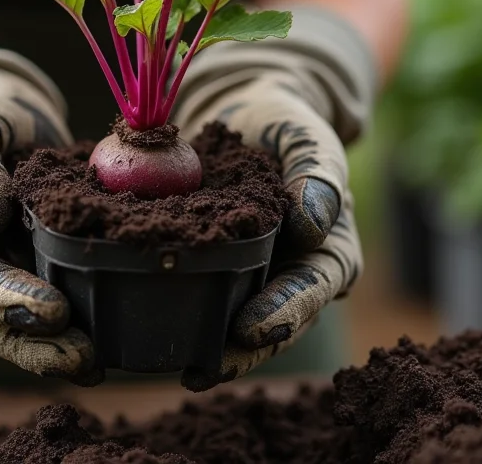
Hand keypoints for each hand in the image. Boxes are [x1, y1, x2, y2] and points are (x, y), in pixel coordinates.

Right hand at [0, 56, 100, 384]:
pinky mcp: (31, 268)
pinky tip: (110, 334)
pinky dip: (78, 318)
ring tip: (99, 360)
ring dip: (55, 346)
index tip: (52, 310)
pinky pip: (51, 297)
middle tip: (83, 356)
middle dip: (34, 344)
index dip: (4, 299)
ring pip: (19, 325)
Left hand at [176, 66, 362, 390]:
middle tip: (210, 369)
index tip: (254, 329)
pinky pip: (205, 284)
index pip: (314, 284)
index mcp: (327, 243)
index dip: (287, 310)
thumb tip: (314, 224)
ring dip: (216, 344)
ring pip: (241, 313)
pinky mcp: (218, 257)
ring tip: (186, 369)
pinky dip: (183, 304)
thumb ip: (317, 171)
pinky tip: (153, 323)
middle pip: (278, 316)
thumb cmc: (285, 123)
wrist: (246, 111)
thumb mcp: (306, 136)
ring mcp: (255, 267)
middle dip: (247, 349)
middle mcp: (293, 266)